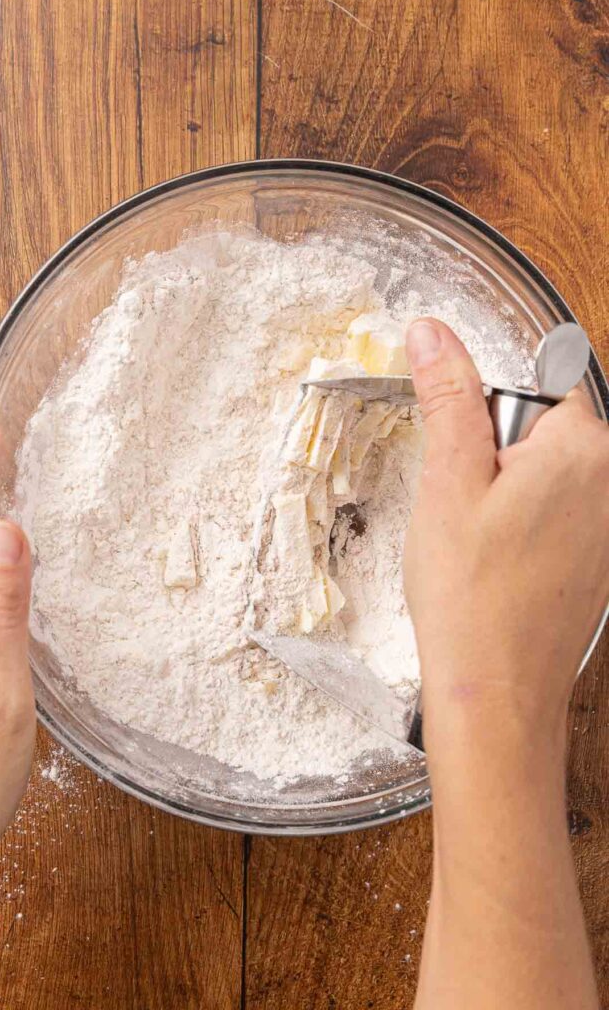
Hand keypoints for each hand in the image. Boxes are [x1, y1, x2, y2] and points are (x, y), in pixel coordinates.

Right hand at [405, 318, 605, 1009]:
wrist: (496, 694)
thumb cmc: (471, 599)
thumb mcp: (448, 483)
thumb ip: (449, 396)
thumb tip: (434, 331)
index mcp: (584, 449)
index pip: (533, 384)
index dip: (484, 421)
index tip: (466, 464)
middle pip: (538, 429)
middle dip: (492, 458)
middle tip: (465, 511)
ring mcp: (606, 524)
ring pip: (539, 474)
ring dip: (501, 496)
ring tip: (478, 547)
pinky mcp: (595, 557)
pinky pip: (550, 514)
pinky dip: (517, 529)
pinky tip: (494, 568)